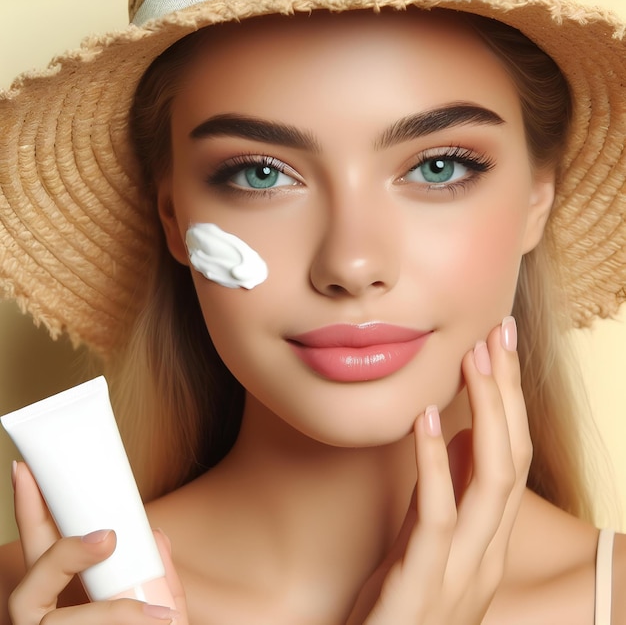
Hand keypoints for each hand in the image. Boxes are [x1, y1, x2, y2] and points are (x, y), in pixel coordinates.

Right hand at [8, 462, 187, 624]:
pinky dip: (123, 620)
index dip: (31, 509)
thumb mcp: (163, 609)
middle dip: (61, 554)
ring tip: (147, 605)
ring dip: (100, 603)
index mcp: (65, 595)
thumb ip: (161, 577)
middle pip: (31, 579)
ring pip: (46, 614)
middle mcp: (44, 615)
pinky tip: (160, 620)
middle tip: (107, 539)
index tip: (26, 469)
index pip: (42, 547)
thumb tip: (156, 535)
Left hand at [346, 316, 530, 623]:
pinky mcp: (425, 582)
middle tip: (498, 334)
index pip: (514, 456)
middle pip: (514, 457)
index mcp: (489, 540)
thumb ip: (447, 491)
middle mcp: (488, 552)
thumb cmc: (400, 601)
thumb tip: (459, 433)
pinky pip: (439, 513)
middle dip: (508, 392)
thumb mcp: (426, 539)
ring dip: (488, 412)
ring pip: (493, 479)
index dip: (511, 400)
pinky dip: (436, 459)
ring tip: (474, 359)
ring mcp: (462, 570)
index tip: (501, 347)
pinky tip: (429, 416)